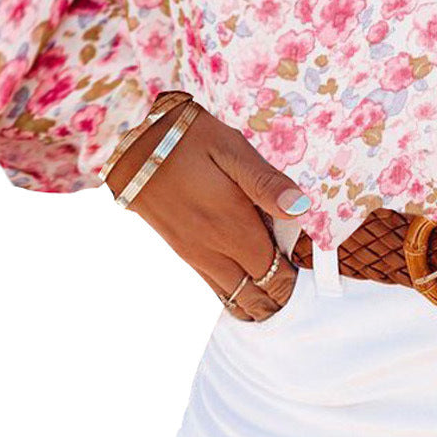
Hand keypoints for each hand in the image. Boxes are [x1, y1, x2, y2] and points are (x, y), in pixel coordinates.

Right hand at [103, 99, 309, 321]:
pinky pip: (212, 284)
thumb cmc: (187, 139)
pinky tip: (244, 280)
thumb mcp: (230, 148)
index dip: (292, 279)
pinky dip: (234, 290)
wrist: (130, 146)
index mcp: (232, 226)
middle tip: (294, 282)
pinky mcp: (180, 249)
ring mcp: (194, 253)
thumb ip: (266, 183)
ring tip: (274, 290)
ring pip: (232, 295)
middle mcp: (213, 249)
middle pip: (254, 294)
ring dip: (255, 297)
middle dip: (277, 294)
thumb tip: (301, 209)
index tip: (306, 270)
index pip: (273, 274)